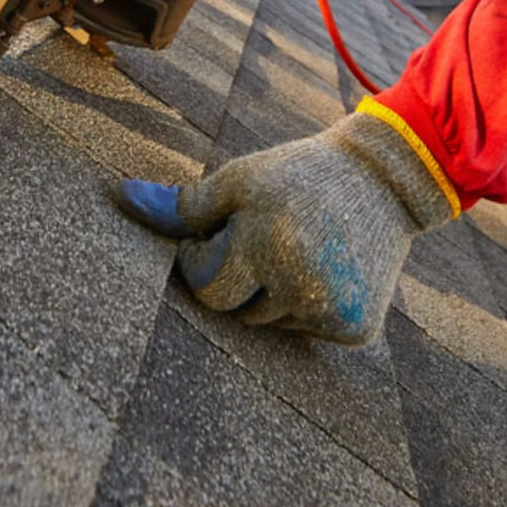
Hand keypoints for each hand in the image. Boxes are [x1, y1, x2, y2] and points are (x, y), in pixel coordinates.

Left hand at [115, 111, 454, 343]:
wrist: (385, 179)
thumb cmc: (299, 175)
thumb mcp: (241, 180)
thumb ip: (182, 204)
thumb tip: (121, 198)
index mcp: (266, 246)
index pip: (203, 284)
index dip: (206, 255)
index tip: (228, 228)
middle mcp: (302, 287)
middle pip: (235, 310)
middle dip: (238, 278)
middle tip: (267, 237)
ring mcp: (333, 313)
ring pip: (270, 323)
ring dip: (273, 293)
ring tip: (301, 247)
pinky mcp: (357, 330)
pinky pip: (307, 331)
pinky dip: (308, 306)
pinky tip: (328, 268)